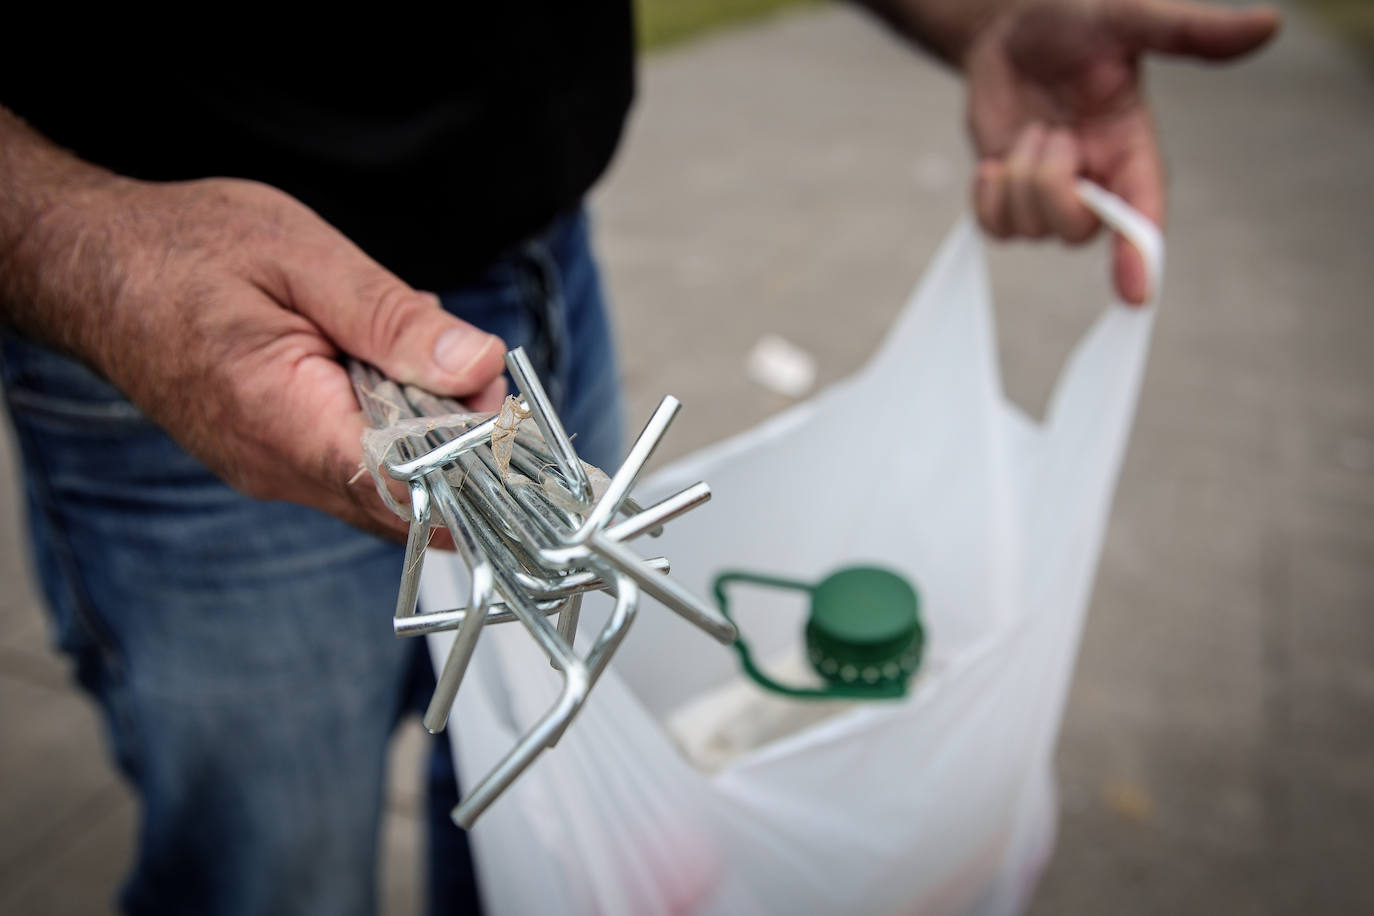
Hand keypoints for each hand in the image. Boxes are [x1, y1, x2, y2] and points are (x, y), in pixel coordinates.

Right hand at [33, 177, 506, 540]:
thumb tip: (482, 366)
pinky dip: (395, 425)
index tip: (514, 413)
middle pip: (410, 498)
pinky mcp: (276, 461)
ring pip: (390, 487)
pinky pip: (359, 466)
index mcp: (287, 425)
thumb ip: (395, 321)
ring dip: (431, 432)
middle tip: (480, 367)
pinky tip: (391, 368)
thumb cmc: (186, 251)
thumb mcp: (304, 259)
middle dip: (465, 444)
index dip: (478, 461)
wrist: (93, 266)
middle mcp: (280, 472)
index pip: (410, 488)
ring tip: (431, 357)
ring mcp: (275, 474)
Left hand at [964, 0, 1278, 302]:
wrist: (1009, 28)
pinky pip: (994, 228)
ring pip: (1029, 230)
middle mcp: (1098, 184)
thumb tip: (1266, 23)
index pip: (1144, 217)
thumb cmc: (1073, 21)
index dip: (1140, 257)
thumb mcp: (1129, 19)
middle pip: (1074, 231)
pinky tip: (997, 160)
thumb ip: (1190, 32)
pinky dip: (987, 194)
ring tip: (1032, 130)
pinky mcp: (1012, 198)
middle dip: (1050, 182)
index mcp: (1134, 152)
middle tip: (1051, 130)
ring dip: (1019, 174)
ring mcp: (1052, 196)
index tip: (1137, 295)